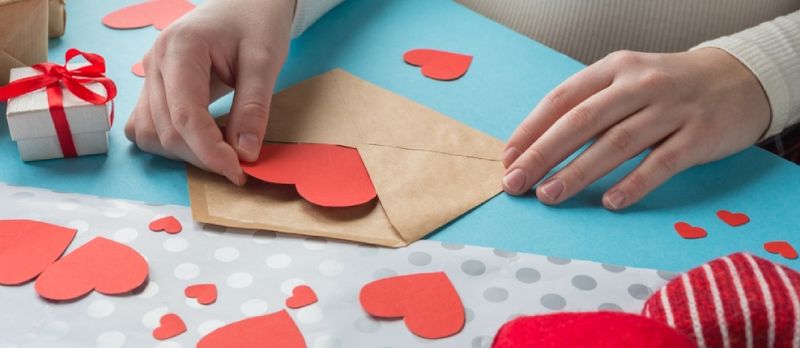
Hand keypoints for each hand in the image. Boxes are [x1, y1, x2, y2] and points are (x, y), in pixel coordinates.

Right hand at [124, 0, 295, 184]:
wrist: (245, 2)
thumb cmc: (256, 22)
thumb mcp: (265, 60)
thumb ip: (254, 107)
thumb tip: (245, 153)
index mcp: (180, 48)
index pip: (185, 116)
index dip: (209, 152)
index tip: (237, 172)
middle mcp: (155, 62)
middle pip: (166, 130)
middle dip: (201, 156)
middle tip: (239, 164)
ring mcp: (149, 74)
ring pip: (149, 134)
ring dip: (184, 153)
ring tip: (223, 150)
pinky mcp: (153, 86)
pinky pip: (146, 126)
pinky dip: (171, 143)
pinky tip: (202, 140)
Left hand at [502, 48, 770, 208]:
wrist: (740, 80)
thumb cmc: (668, 87)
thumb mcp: (627, 81)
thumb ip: (590, 107)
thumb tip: (539, 147)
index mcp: (615, 68)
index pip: (562, 99)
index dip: (531, 130)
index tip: (507, 158)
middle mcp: (640, 84)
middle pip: (582, 121)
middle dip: (543, 154)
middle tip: (516, 183)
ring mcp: (671, 109)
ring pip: (617, 143)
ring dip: (579, 172)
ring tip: (549, 195)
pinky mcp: (699, 135)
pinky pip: (661, 163)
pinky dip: (634, 184)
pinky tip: (610, 202)